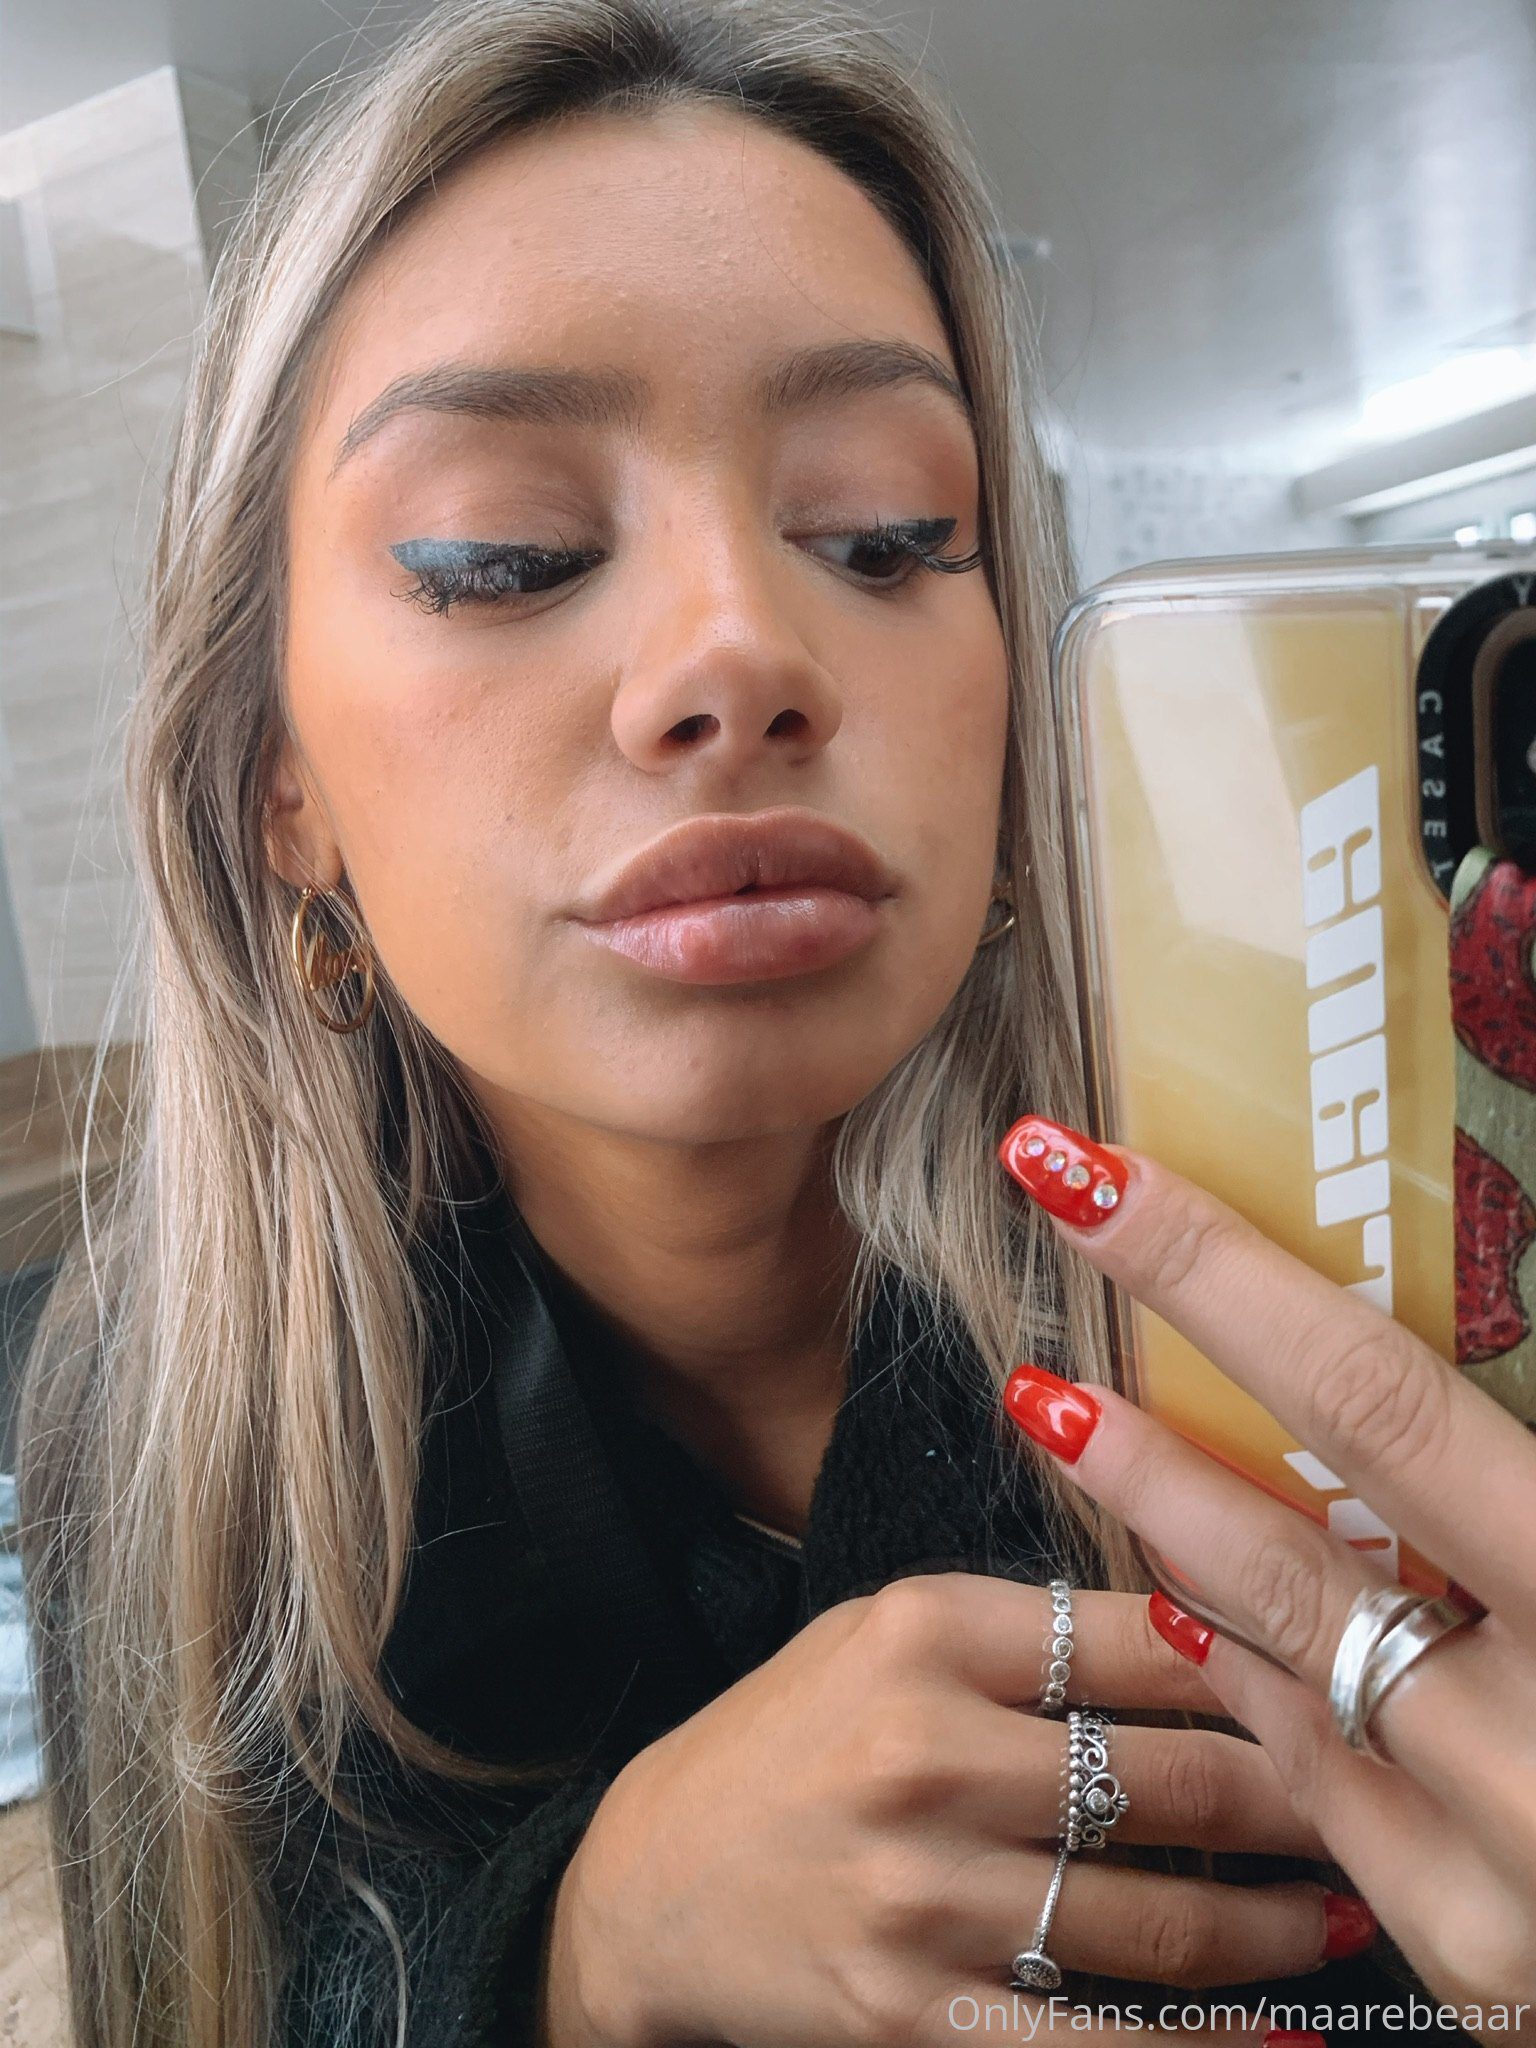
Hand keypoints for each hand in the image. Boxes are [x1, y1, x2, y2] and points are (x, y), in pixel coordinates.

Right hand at [549, 1571, 1364, 2047]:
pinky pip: (1097, 2040)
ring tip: (1337, 1913)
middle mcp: (922, 1752)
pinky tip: (1279, 2033)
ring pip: (1154, 1916)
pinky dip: (1201, 2045)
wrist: (648, 1886)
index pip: (1134, 1633)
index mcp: (919, 1633)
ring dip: (1272, 1923)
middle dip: (1294, 1796)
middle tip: (1367, 1799)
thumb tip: (1196, 1616)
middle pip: (1166, 1775)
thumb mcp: (877, 1633)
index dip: (1256, 1654)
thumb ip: (1019, 1624)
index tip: (1326, 1676)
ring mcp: (921, 1893)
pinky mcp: (914, 2013)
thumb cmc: (782, 1742)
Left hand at [999, 1115, 1535, 2044]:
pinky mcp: (1479, 1965)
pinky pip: (1327, 1790)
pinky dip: (1273, 1694)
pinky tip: (1227, 1626)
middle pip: (1294, 1562)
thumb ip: (1508, 1431)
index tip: (1079, 1175)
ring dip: (1188, 1560)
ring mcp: (1509, 1877)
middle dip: (1144, 1454)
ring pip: (1287, 1678)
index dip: (1213, 1273)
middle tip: (1037, 1369)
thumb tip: (1490, 1273)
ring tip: (1104, 1452)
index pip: (1375, 1400)